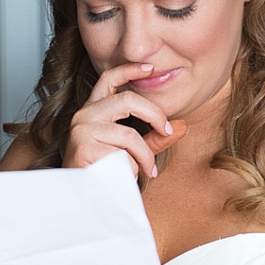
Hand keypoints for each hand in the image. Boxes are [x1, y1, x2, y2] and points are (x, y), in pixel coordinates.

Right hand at [63, 63, 187, 176]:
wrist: (82, 195)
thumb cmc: (105, 170)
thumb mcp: (134, 150)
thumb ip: (155, 137)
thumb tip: (182, 126)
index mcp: (94, 109)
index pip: (108, 79)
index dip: (129, 69)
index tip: (150, 68)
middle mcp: (84, 115)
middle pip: (127, 100)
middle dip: (154, 114)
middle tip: (167, 130)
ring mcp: (82, 130)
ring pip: (128, 135)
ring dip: (144, 156)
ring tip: (147, 170)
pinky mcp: (83, 147)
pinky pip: (120, 156)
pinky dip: (129, 169)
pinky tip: (121, 178)